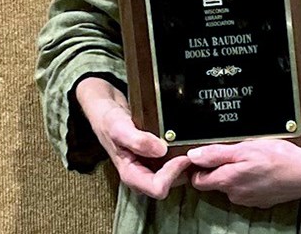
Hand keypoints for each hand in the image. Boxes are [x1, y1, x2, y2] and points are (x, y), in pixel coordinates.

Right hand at [76, 78, 190, 199]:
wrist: (107, 112)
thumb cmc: (109, 121)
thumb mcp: (119, 128)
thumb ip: (137, 140)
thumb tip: (161, 150)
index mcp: (131, 174)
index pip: (157, 187)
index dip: (173, 174)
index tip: (183, 155)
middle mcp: (143, 175)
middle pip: (170, 184)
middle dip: (183, 170)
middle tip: (193, 150)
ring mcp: (151, 167)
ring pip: (176, 176)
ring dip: (186, 163)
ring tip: (193, 145)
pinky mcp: (158, 158)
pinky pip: (175, 163)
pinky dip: (182, 154)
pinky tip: (186, 142)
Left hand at [188, 139, 300, 207]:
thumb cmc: (279, 158)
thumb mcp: (245, 148)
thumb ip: (217, 153)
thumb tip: (194, 156)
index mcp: (228, 181)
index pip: (198, 180)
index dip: (199, 166)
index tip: (205, 154)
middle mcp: (235, 195)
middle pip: (216, 182)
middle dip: (220, 167)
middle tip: (234, 150)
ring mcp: (248, 199)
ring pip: (232, 185)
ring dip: (236, 171)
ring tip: (251, 156)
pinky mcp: (261, 200)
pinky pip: (247, 188)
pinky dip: (250, 178)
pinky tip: (261, 167)